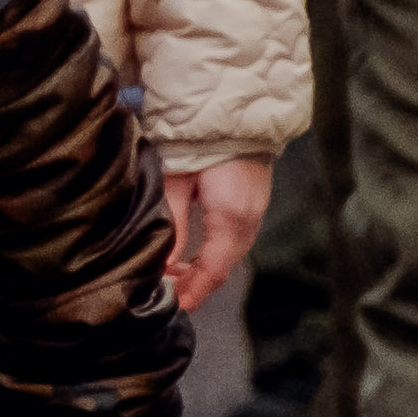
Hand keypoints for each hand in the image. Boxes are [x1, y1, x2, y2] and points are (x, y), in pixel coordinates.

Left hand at [163, 154, 270, 311]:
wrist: (236, 109)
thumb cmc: (200, 139)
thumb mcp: (175, 180)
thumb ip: (172, 222)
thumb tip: (163, 262)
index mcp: (231, 218)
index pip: (213, 270)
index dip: (194, 292)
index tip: (175, 307)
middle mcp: (248, 221)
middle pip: (222, 266)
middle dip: (195, 285)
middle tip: (166, 295)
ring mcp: (254, 213)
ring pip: (227, 255)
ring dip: (201, 270)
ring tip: (171, 279)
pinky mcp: (251, 204)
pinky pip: (231, 240)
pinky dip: (211, 254)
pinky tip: (188, 257)